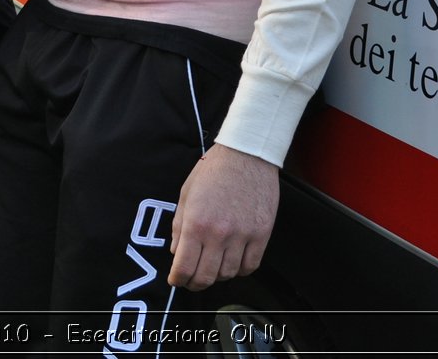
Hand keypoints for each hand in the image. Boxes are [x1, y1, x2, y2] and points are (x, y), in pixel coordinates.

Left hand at [168, 144, 279, 289]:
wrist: (246, 153)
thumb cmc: (213, 170)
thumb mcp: (186, 194)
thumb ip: (179, 226)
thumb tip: (176, 252)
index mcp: (195, 223)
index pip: (183, 267)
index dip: (178, 279)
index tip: (177, 279)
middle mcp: (218, 233)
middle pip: (205, 277)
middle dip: (195, 283)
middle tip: (192, 279)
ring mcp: (242, 235)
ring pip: (228, 274)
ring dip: (218, 274)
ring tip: (213, 265)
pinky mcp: (262, 234)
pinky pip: (251, 266)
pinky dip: (240, 269)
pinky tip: (233, 260)